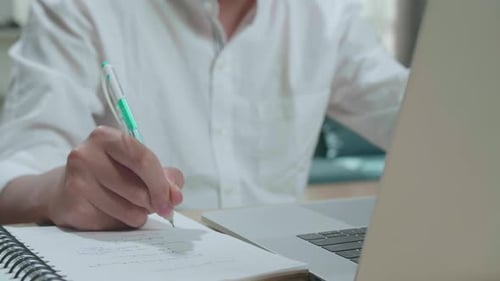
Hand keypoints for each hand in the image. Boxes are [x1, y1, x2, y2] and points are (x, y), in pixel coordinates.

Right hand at [46, 126, 183, 229]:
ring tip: (130, 207)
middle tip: (156, 206)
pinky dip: (121, 223)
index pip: (144, 160)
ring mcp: (77, 181)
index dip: (163, 184)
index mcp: (106, 137)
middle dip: (154, 202)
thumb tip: (175, 195)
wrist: (64, 191)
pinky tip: (111, 212)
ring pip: (129, 210)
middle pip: (139, 189)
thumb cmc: (109, 173)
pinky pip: (113, 223)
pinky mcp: (73, 206)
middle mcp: (86, 155)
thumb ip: (164, 176)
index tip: (173, 200)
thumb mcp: (136, 165)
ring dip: (139, 214)